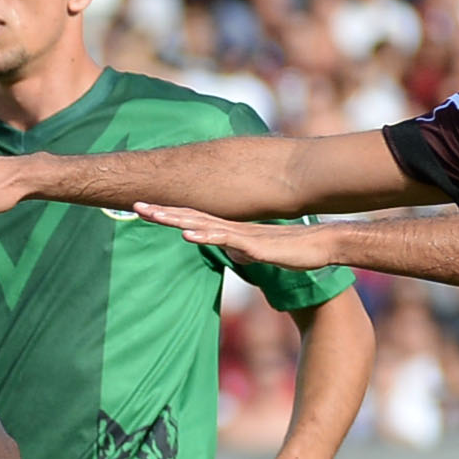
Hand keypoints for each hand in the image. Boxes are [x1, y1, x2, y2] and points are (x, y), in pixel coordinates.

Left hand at [137, 201, 333, 266]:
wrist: (323, 246)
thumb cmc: (292, 249)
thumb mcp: (257, 252)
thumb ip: (240, 249)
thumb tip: (229, 250)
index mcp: (231, 229)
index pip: (193, 219)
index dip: (170, 213)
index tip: (145, 209)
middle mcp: (233, 227)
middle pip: (191, 217)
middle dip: (163, 211)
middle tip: (135, 205)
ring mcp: (243, 235)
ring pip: (204, 225)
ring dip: (177, 220)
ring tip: (152, 214)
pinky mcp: (255, 246)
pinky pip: (226, 241)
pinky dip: (206, 237)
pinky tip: (188, 236)